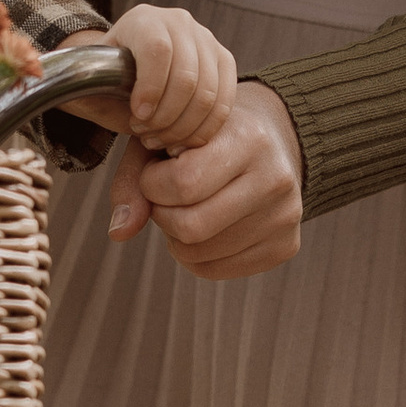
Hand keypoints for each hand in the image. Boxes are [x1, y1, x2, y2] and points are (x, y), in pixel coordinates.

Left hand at [80, 1, 236, 155]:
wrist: (128, 73)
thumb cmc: (107, 78)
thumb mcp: (88, 79)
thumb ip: (80, 84)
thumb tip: (66, 87)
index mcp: (143, 20)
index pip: (158, 50)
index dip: (150, 89)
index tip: (136, 117)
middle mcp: (179, 22)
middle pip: (187, 76)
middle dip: (166, 117)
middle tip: (145, 134)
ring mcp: (206, 40)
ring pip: (208, 93)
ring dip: (184, 127)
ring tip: (160, 138)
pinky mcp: (224, 62)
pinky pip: (225, 102)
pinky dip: (204, 129)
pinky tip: (181, 139)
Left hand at [105, 81, 303, 280]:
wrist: (270, 140)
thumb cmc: (207, 137)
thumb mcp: (165, 137)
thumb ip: (134, 178)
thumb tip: (119, 232)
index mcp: (249, 138)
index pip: (184, 184)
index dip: (153, 185)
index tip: (155, 174)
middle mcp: (276, 178)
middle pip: (192, 227)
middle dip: (163, 215)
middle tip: (165, 198)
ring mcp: (286, 217)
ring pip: (200, 254)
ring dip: (176, 237)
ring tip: (186, 208)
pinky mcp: (286, 247)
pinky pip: (216, 270)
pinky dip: (195, 255)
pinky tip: (204, 227)